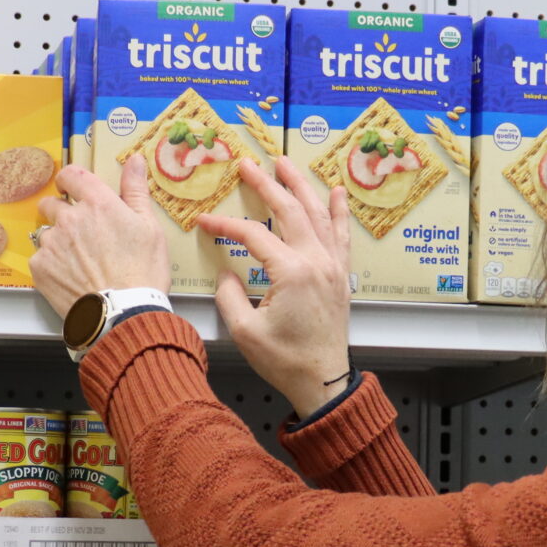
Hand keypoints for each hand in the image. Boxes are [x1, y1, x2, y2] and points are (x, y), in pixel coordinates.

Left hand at [31, 156, 170, 318]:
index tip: (71, 190)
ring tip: (79, 262)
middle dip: (61, 213)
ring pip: (46, 234)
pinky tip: (71, 277)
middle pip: (52, 204)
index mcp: (98, 203)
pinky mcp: (41, 267)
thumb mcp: (149, 227)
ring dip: (58, 242)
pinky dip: (52, 266)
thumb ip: (136, 190)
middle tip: (80, 234)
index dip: (69, 181)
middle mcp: (70, 218)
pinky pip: (41, 259)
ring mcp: (52, 243)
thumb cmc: (142, 272)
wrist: (123, 314)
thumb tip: (135, 160)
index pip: (71, 176)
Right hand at [199, 157, 353, 416]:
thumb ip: (230, 296)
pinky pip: (341, 234)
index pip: (252, 234)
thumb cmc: (285, 361)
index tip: (205, 221)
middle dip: (266, 184)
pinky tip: (336, 192)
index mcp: (291, 272)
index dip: (225, 225)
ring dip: (300, 186)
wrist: (323, 382)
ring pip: (318, 214)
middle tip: (248, 165)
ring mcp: (332, 266)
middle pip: (289, 210)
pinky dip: (338, 211)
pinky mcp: (340, 275)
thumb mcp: (245, 331)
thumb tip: (226, 274)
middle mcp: (316, 261)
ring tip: (285, 164)